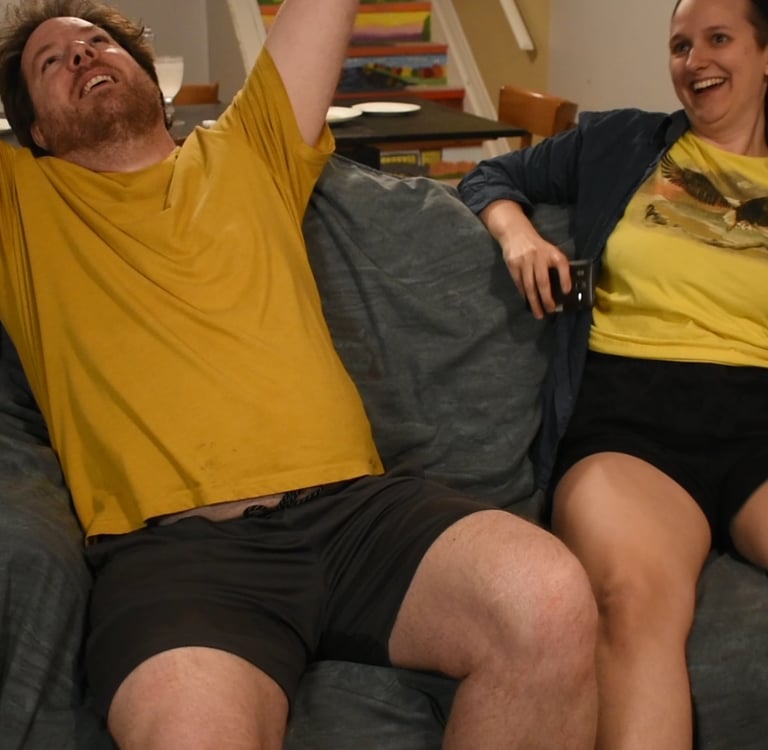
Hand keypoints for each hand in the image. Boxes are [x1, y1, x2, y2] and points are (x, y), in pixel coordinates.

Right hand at [480, 200, 570, 318]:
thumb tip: (563, 289)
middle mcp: (539, 256)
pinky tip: (528, 301)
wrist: (515, 233)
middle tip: (550, 310)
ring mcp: (524, 261)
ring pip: (530, 286)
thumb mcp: (550, 251)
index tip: (567, 292)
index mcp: (552, 252)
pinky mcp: (513, 265)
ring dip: (534, 301)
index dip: (565, 278)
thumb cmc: (537, 246)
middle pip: (543, 281)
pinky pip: (519, 283)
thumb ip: (556, 266)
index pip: (561, 264)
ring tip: (539, 313)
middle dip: (547, 298)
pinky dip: (524, 294)